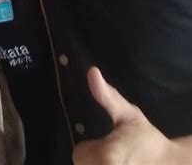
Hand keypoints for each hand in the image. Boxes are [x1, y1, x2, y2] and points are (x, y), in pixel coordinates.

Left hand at [73, 67, 189, 163]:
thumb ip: (106, 96)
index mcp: (106, 156)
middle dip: (94, 161)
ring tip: (117, 163)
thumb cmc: (147, 140)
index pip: (79, 153)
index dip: (90, 147)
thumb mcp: (128, 115)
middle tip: (113, 157)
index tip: (106, 144)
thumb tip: (92, 72)